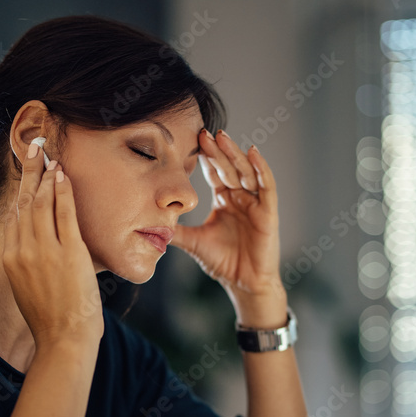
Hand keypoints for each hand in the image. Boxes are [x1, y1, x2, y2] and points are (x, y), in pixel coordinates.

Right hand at [2, 142, 103, 347]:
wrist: (64, 341)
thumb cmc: (53, 321)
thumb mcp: (31, 290)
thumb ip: (32, 267)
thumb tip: (43, 256)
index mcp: (10, 260)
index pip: (14, 217)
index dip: (21, 192)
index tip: (28, 174)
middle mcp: (22, 251)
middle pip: (24, 203)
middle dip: (31, 173)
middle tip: (37, 150)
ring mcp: (44, 250)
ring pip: (41, 203)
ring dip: (47, 177)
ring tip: (52, 157)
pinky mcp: (68, 252)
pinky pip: (64, 212)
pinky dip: (63, 191)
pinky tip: (63, 175)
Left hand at [171, 129, 285, 320]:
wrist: (244, 283)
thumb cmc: (223, 262)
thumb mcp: (193, 242)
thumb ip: (175, 230)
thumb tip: (147, 223)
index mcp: (224, 199)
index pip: (214, 172)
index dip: (204, 156)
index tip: (191, 139)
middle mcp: (240, 197)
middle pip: (229, 167)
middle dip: (217, 150)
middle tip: (203, 133)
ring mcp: (256, 202)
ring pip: (246, 171)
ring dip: (235, 154)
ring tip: (222, 137)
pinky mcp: (268, 211)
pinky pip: (266, 185)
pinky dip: (261, 168)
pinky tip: (253, 152)